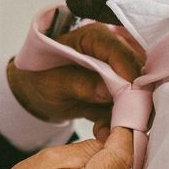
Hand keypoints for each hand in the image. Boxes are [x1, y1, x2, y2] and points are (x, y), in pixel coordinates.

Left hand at [7, 22, 143, 127]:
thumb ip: (79, 84)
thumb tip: (108, 91)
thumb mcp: (52, 83)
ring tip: (104, 131)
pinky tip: (101, 131)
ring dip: (124, 113)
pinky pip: (126, 105)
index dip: (127, 71)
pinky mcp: (116, 89)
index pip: (116, 49)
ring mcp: (115, 70)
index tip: (132, 96)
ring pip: (134, 90)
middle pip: (134, 70)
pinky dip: (117, 120)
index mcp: (91, 38)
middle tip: (122, 123)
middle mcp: (108, 50)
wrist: (34, 91)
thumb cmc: (38, 78)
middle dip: (130, 98)